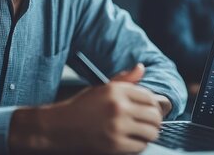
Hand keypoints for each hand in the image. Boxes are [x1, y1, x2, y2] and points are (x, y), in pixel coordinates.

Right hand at [9, 65, 162, 153]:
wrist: (58, 127)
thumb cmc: (80, 107)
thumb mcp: (101, 89)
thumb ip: (124, 79)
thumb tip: (141, 67)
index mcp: (116, 90)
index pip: (150, 97)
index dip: (153, 105)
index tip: (149, 110)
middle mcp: (118, 107)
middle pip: (154, 115)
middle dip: (155, 120)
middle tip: (148, 123)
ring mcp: (117, 127)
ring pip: (151, 132)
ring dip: (149, 133)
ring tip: (141, 132)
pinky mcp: (115, 145)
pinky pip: (140, 146)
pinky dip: (139, 145)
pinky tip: (131, 141)